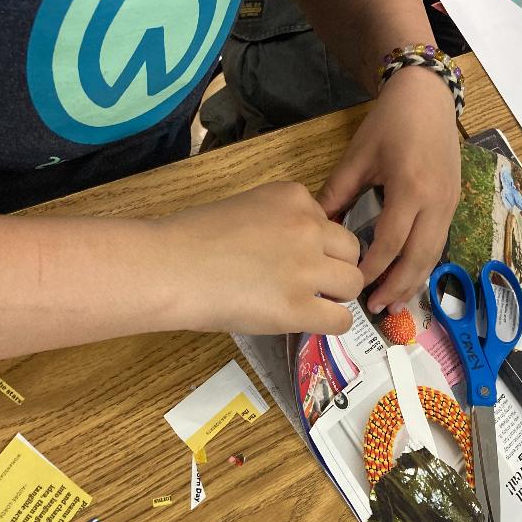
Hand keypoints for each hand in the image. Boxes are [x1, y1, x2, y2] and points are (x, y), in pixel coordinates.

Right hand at [158, 181, 362, 334]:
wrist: (168, 266)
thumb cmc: (189, 239)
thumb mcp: (243, 209)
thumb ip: (276, 224)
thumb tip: (290, 253)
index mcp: (293, 197)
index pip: (326, 222)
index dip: (314, 244)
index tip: (289, 257)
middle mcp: (308, 227)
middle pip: (350, 250)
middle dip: (334, 267)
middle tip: (309, 283)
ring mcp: (306, 269)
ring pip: (353, 283)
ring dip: (336, 295)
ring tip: (310, 303)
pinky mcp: (298, 308)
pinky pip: (341, 320)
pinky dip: (331, 324)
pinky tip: (310, 322)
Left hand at [320, 67, 460, 314]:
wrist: (427, 96)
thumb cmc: (389, 122)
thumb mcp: (358, 156)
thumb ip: (337, 193)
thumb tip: (317, 228)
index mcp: (410, 189)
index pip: (391, 242)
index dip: (373, 268)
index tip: (354, 286)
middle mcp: (436, 202)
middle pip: (419, 258)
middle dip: (398, 287)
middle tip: (376, 309)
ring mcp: (449, 204)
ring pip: (433, 255)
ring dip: (414, 282)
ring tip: (393, 305)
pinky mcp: (454, 203)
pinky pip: (438, 244)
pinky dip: (423, 265)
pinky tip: (408, 278)